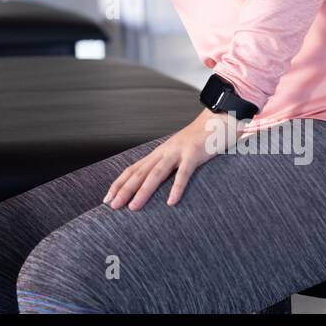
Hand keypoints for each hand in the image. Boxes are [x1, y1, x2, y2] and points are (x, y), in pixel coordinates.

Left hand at [103, 109, 248, 210]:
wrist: (219, 118)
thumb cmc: (199, 141)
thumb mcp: (179, 153)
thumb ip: (168, 166)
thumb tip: (156, 185)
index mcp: (159, 153)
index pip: (133, 169)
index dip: (119, 184)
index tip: (107, 199)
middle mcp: (164, 152)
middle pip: (139, 172)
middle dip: (124, 190)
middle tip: (112, 206)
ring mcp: (178, 152)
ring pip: (156, 173)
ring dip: (143, 191)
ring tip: (133, 207)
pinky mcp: (194, 154)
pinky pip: (184, 173)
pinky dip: (176, 188)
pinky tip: (171, 202)